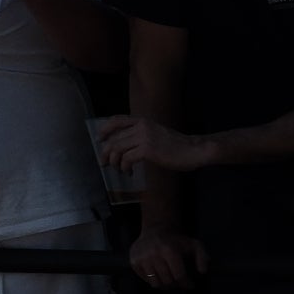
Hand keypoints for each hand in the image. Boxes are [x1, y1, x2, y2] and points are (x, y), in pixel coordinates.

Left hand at [98, 115, 216, 173]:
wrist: (193, 150)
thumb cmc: (178, 145)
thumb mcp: (157, 133)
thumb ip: (142, 134)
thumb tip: (126, 145)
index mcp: (143, 121)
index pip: (116, 120)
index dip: (105, 130)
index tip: (100, 139)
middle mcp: (141, 126)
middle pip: (114, 138)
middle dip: (106, 153)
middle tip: (104, 162)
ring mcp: (144, 137)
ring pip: (117, 149)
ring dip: (114, 162)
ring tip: (119, 170)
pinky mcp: (147, 150)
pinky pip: (127, 159)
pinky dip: (124, 167)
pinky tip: (129, 172)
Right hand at [130, 227, 207, 292]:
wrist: (157, 230)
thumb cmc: (178, 240)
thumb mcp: (195, 245)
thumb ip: (203, 257)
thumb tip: (203, 271)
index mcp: (169, 251)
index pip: (179, 276)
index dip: (186, 283)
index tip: (190, 284)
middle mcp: (153, 254)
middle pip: (168, 281)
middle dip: (177, 284)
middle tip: (180, 282)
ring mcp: (142, 259)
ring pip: (156, 283)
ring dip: (165, 285)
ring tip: (171, 279)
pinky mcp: (134, 262)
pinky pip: (146, 280)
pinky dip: (155, 280)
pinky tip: (160, 274)